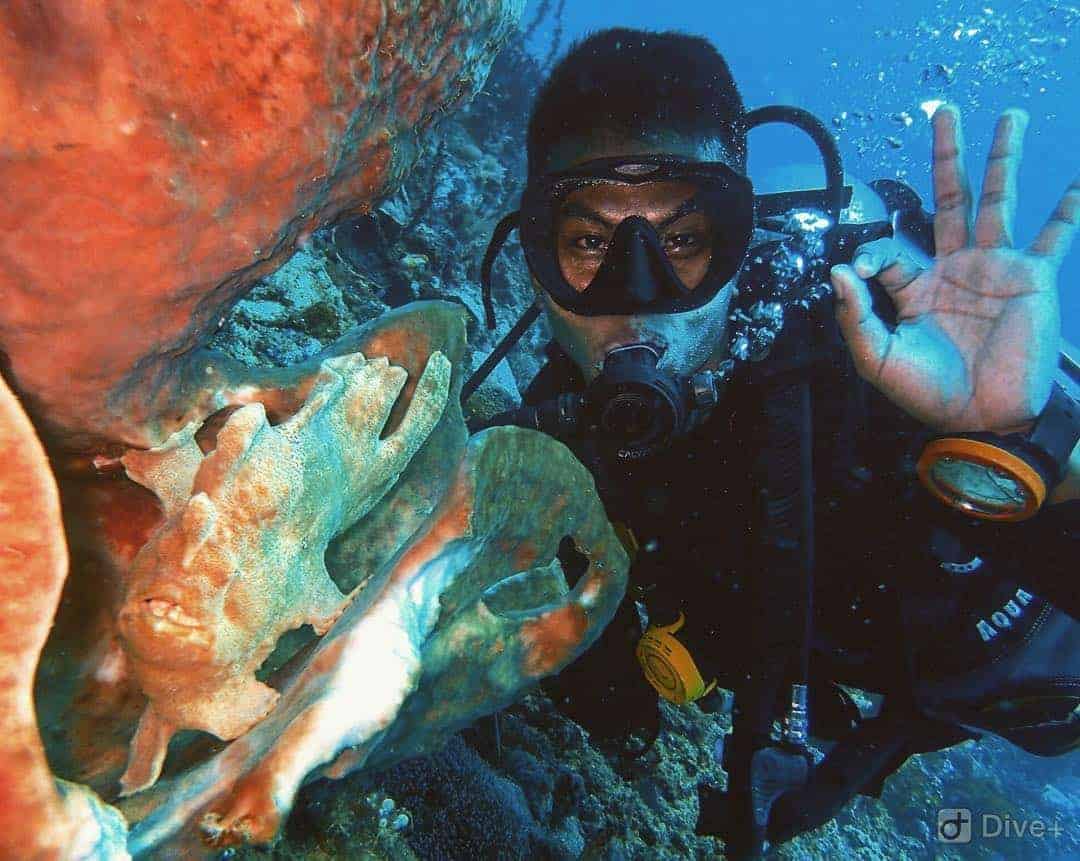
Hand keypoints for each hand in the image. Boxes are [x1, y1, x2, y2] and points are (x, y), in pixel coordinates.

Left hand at [832, 106, 1078, 432]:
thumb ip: (855, 316)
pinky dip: (1067, 211)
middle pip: (948, 199)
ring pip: (998, 201)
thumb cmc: (927, 392)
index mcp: (915, 287)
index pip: (889, 249)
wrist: (980, 417)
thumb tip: (837, 272)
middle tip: (943, 111)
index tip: (860, 269)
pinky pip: (1052, 238)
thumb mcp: (878, 359)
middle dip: (946, 157)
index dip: (870, 252)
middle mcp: (954, 268)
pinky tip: (1078, 184)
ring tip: (1009, 117)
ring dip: (1002, 159)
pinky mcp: (1030, 279)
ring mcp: (994, 269)